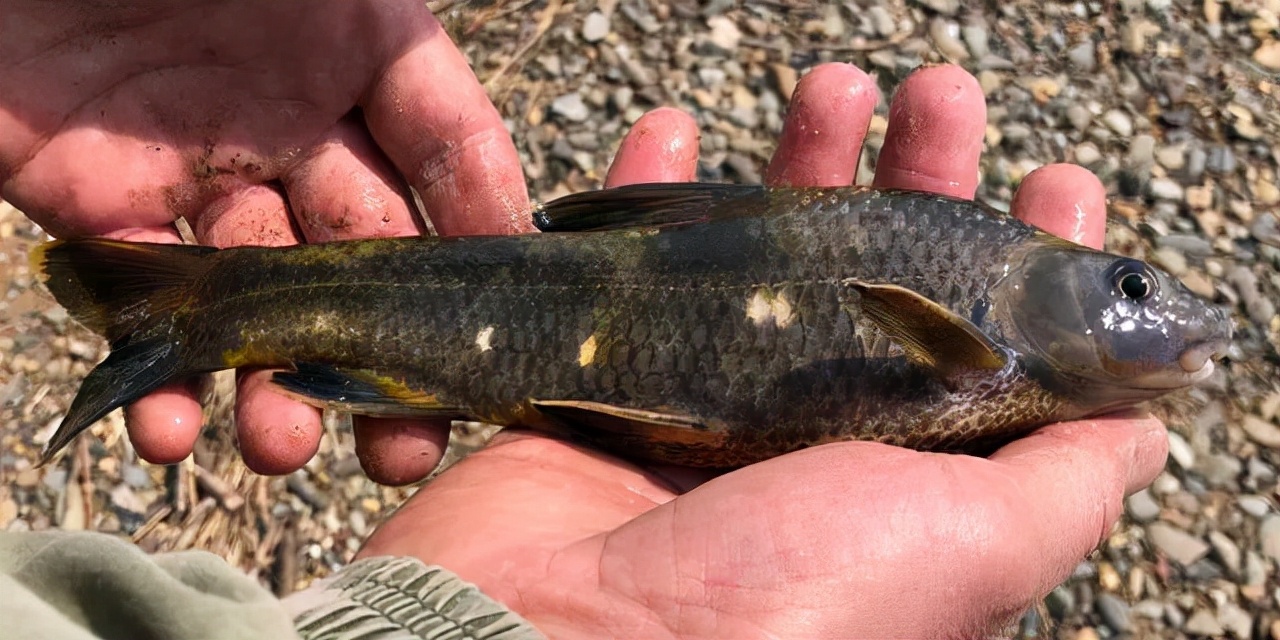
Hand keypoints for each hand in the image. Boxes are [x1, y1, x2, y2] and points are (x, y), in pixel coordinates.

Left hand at [1, 0, 528, 482]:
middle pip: (363, 261)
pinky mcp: (99, 208)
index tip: (502, 330)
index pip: (444, 162)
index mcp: (354, 62)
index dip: (479, 242)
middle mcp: (290, 127)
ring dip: (275, 388)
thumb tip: (505, 209)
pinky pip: (145, 306)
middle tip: (404, 443)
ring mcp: (197, 174)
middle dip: (389, 358)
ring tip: (278, 446)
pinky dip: (160, 378)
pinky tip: (172, 429)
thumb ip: (416, 79)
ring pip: (260, 304)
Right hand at [358, 64, 1167, 637]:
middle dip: (919, 179)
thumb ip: (1065, 482)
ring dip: (802, 164)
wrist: (568, 639)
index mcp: (904, 477)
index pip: (987, 349)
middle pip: (880, 278)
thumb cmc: (788, 605)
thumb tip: (1144, 428)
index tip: (1051, 182)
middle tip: (941, 97)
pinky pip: (635, 260)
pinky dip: (651, 192)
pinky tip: (675, 133)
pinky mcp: (613, 378)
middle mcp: (813, 438)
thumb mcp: (972, 545)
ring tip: (834, 85)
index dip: (1027, 263)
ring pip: (768, 255)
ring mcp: (710, 404)